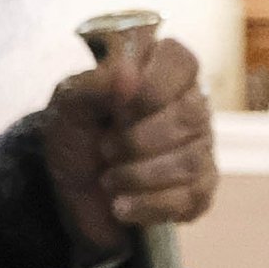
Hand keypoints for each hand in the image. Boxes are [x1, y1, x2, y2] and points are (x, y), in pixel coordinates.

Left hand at [40, 38, 216, 254]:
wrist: (68, 191)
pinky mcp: (200, 189)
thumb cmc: (75, 136)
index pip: (179, 61)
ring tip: (107, 181)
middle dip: (137, 140)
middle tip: (104, 149)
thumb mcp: (69, 106)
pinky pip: (190, 197)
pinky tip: (121, 206)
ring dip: (138, 175)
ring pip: (190, 160)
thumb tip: (128, 74)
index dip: (151, 87)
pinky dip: (148, 204)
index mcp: (159, 70)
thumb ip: (95, 84)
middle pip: (190, 115)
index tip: (116, 109)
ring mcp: (200, 147)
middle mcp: (189, 104)